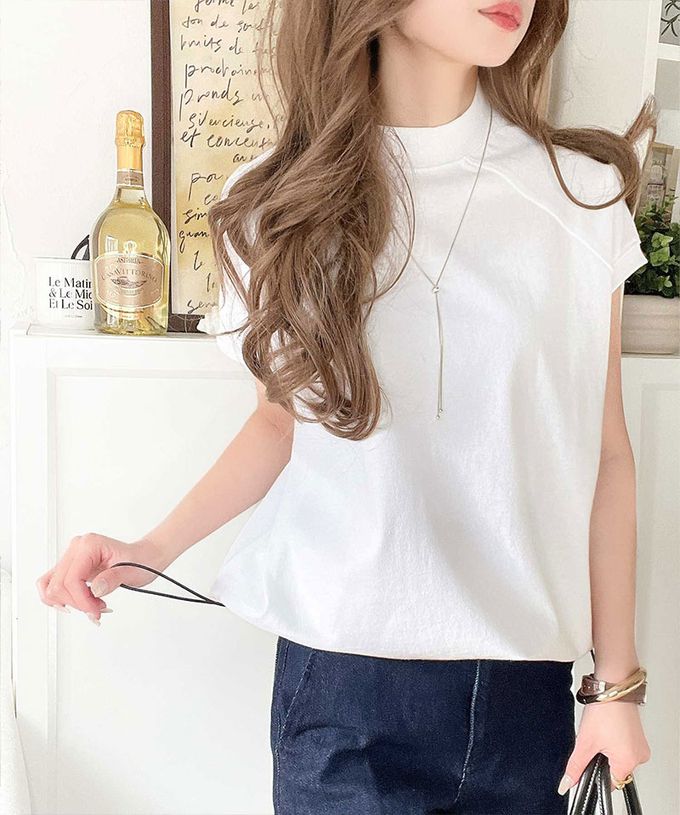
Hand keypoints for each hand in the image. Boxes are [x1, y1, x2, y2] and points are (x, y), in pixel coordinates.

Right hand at [36, 534, 172, 622]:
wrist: (144, 557)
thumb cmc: (141, 561)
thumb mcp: (132, 572)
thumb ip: (112, 579)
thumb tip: (95, 589)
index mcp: (89, 545)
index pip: (71, 579)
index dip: (82, 600)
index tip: (97, 610)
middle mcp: (76, 548)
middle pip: (58, 585)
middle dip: (77, 603)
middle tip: (97, 610)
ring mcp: (71, 557)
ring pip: (50, 587)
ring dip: (69, 603)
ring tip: (91, 606)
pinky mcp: (70, 568)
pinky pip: (54, 586)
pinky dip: (64, 600)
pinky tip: (82, 604)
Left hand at [559, 700, 650, 794]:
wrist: (613, 686)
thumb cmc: (604, 710)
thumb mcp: (585, 741)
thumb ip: (576, 766)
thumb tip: (567, 784)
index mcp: (628, 762)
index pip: (610, 782)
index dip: (596, 772)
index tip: (590, 757)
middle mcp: (639, 756)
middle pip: (614, 769)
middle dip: (601, 759)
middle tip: (595, 739)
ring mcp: (640, 746)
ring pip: (618, 757)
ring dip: (607, 749)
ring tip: (602, 730)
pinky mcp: (638, 736)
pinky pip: (623, 746)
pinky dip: (613, 741)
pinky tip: (607, 728)